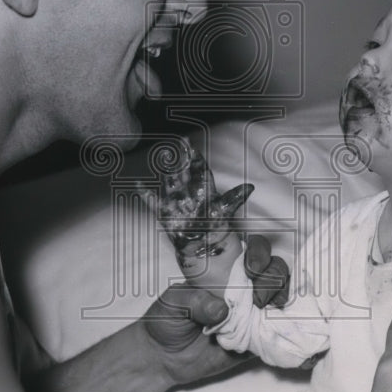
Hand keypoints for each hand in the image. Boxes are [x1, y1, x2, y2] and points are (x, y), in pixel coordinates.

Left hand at [141, 234, 289, 384]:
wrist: (164, 358)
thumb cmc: (166, 320)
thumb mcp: (172, 303)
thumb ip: (194, 301)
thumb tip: (221, 310)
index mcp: (225, 271)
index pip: (251, 251)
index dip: (260, 253)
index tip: (252, 268)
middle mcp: (244, 288)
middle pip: (274, 270)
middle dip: (273, 278)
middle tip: (258, 298)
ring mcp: (253, 313)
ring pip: (281, 296)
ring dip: (281, 298)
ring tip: (265, 311)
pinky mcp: (257, 339)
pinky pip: (278, 331)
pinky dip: (283, 328)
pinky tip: (276, 330)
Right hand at [142, 137, 252, 256]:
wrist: (205, 249)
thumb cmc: (217, 229)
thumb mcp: (226, 212)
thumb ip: (235, 198)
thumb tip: (250, 186)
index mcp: (204, 191)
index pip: (200, 171)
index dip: (196, 160)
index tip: (193, 148)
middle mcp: (190, 194)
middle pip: (184, 173)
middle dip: (181, 158)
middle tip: (178, 142)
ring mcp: (177, 203)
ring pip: (170, 183)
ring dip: (167, 172)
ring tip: (163, 157)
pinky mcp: (167, 214)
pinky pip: (155, 204)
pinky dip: (147, 196)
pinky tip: (141, 186)